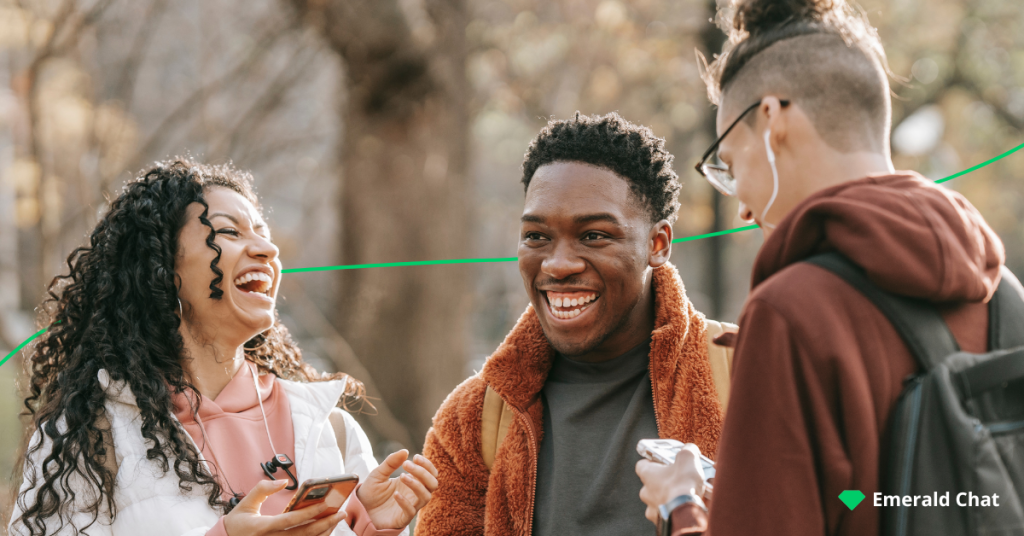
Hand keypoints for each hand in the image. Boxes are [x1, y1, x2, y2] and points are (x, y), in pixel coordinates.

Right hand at [224, 480, 347, 535]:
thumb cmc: (239, 522)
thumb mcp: (246, 503)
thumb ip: (263, 489)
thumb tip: (283, 482)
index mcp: (262, 527)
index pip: (290, 520)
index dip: (308, 513)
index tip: (326, 504)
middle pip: (303, 534)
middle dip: (324, 524)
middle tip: (341, 513)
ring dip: (323, 532)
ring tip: (337, 519)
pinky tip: (326, 529)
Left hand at [356, 450, 438, 528]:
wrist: (359, 509)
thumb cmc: (371, 492)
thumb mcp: (378, 473)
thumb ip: (391, 462)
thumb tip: (405, 451)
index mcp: (412, 481)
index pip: (430, 472)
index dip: (426, 464)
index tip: (414, 456)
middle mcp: (414, 493)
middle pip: (433, 483)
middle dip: (423, 472)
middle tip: (406, 464)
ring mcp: (410, 506)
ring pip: (426, 497)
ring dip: (417, 485)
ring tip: (401, 476)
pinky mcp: (403, 518)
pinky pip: (411, 511)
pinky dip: (405, 502)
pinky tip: (395, 495)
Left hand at [636, 443, 705, 524]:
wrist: (686, 512)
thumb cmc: (683, 484)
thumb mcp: (688, 459)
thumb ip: (687, 451)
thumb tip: (690, 449)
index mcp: (647, 474)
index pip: (642, 464)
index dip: (652, 461)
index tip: (661, 460)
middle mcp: (645, 492)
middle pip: (651, 483)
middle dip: (664, 481)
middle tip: (678, 478)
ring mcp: (652, 508)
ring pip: (658, 499)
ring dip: (669, 496)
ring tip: (685, 494)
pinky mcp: (661, 521)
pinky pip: (666, 513)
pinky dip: (674, 509)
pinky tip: (685, 506)